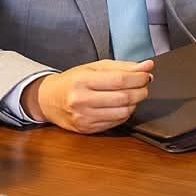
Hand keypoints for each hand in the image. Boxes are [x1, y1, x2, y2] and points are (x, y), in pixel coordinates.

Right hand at [29, 59, 154, 133]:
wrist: (48, 99)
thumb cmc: (73, 81)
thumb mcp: (95, 67)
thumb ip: (123, 67)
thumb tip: (147, 66)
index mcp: (82, 80)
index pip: (120, 80)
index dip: (139, 78)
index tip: (146, 75)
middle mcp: (81, 100)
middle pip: (124, 97)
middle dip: (141, 90)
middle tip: (143, 85)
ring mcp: (83, 117)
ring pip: (123, 112)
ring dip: (134, 103)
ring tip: (132, 95)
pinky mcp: (86, 129)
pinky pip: (116, 122)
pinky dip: (125, 113)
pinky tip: (121, 106)